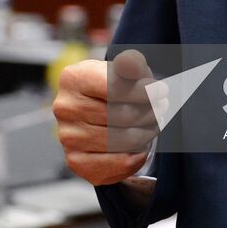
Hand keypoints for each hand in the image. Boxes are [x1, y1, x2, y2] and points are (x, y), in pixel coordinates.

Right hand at [53, 50, 158, 185]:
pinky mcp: (76, 161)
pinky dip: (136, 157)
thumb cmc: (113, 87)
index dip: (143, 90)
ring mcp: (68, 136)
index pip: (114, 87)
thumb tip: (132, 65)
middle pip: (121, 115)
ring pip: (123, 141)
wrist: (97, 112)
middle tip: (162, 108)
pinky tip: (141, 146)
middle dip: (150, 112)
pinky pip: (117, 164)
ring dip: (147, 133)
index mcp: (73, 78)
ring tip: (153, 124)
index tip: (161, 90)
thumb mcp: (123, 69)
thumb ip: (130, 63)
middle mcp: (64, 108)